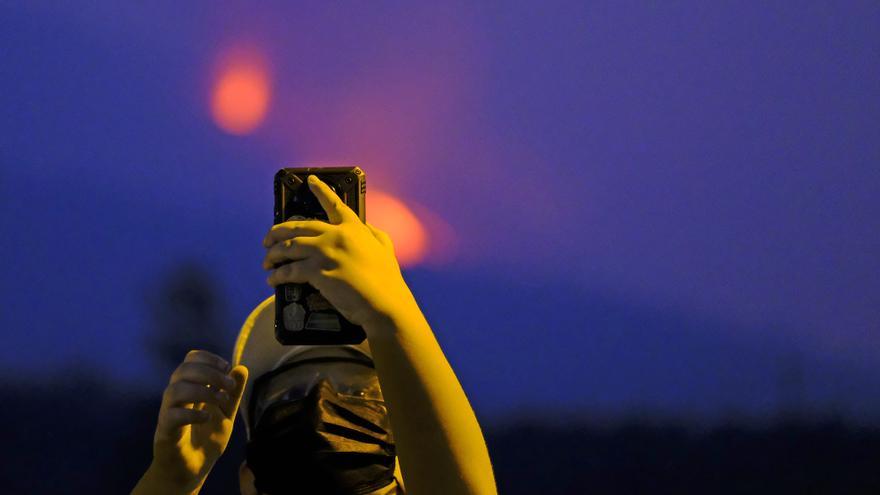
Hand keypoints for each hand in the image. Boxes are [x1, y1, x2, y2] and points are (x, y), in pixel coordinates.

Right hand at [148, 350, 247, 492]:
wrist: (192, 470)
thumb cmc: (205, 439)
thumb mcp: (226, 413)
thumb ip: (233, 393)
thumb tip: (241, 368)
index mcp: (189, 388)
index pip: (190, 360)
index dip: (207, 358)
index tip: (226, 367)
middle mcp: (176, 397)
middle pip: (183, 370)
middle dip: (209, 373)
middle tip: (228, 385)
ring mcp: (168, 413)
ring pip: (174, 389)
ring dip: (202, 390)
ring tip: (220, 400)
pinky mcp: (165, 432)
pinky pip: (171, 416)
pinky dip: (191, 413)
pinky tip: (207, 417)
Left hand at [262, 174, 414, 329]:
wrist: (384, 303)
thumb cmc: (387, 280)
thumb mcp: (385, 249)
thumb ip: (374, 234)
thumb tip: (366, 225)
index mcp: (354, 228)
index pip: (334, 204)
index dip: (321, 190)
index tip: (310, 181)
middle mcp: (337, 235)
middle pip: (298, 226)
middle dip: (277, 231)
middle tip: (267, 239)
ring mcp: (326, 252)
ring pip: (289, 247)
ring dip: (273, 254)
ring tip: (267, 261)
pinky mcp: (318, 271)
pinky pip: (289, 270)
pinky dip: (278, 274)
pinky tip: (272, 279)